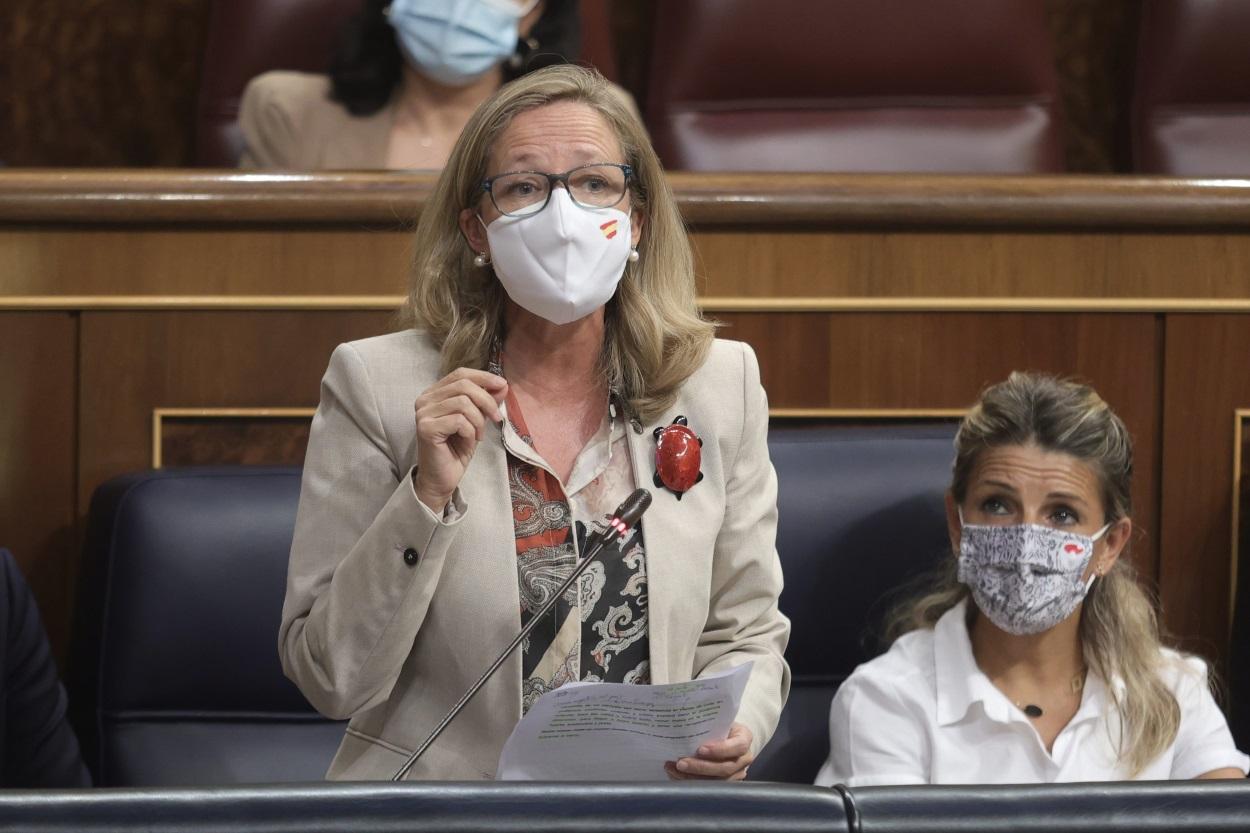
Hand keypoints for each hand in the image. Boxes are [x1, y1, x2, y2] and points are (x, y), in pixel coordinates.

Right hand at [413, 368, 506, 511]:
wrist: (443, 478)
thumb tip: (503, 385)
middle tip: (497, 418)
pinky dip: (470, 432)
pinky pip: (459, 421)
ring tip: (478, 435)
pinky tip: (468, 442)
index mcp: (434, 394)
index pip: (460, 374)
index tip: (503, 385)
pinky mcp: (425, 428)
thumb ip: (486, 401)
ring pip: (463, 403)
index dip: (484, 377)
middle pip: (464, 386)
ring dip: (479, 421)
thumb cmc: (457, 449)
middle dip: (487, 401)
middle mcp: (424, 400)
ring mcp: (423, 413)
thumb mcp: (477, 421)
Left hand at [664, 722, 752, 780]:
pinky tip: (677, 775)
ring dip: (693, 777)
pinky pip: (710, 787)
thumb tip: (683, 727)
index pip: (738, 746)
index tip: (700, 750)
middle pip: (726, 768)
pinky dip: (692, 781)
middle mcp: (744, 758)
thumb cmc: (720, 726)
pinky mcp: (727, 784)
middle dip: (701, 767)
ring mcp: (738, 773)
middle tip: (681, 763)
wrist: (726, 736)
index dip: (720, 750)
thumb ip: (708, 725)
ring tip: (675, 770)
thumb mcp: (718, 721)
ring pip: (717, 781)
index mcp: (745, 738)